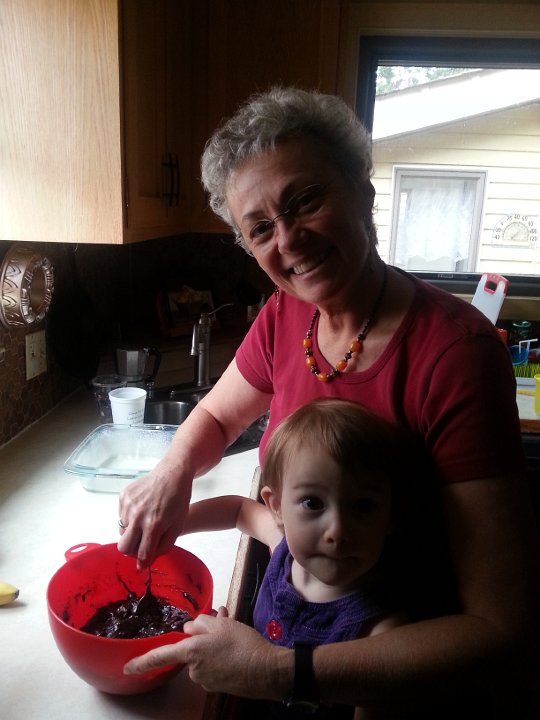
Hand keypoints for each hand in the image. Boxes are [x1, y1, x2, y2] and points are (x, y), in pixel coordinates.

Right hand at [117, 462, 191, 568]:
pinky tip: (142, 509)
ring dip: (132, 532)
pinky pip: (121, 516)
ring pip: (122, 531)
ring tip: (145, 521)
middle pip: (124, 547)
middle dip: (132, 551)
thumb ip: (163, 547)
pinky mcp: (123, 496)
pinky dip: (129, 518)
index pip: (141, 553)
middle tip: (141, 545)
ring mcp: (128, 505)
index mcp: (154, 525)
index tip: (142, 566)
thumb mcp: (177, 526)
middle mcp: (137, 515)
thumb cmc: (178, 500)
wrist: (172, 473)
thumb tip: (146, 561)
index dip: (142, 563)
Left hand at [124, 608, 287, 698]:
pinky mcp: (217, 685)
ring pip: (203, 658)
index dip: (141, 662)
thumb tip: (190, 627)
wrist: (266, 670)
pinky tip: (236, 648)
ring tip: (233, 635)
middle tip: (221, 623)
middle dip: (201, 640)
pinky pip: (213, 667)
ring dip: (213, 646)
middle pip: (189, 651)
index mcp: (191, 651)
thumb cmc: (243, 645)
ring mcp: (205, 680)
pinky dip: (220, 657)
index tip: (126, 668)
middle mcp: (194, 669)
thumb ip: (201, 622)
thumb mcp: (222, 624)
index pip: (160, 656)